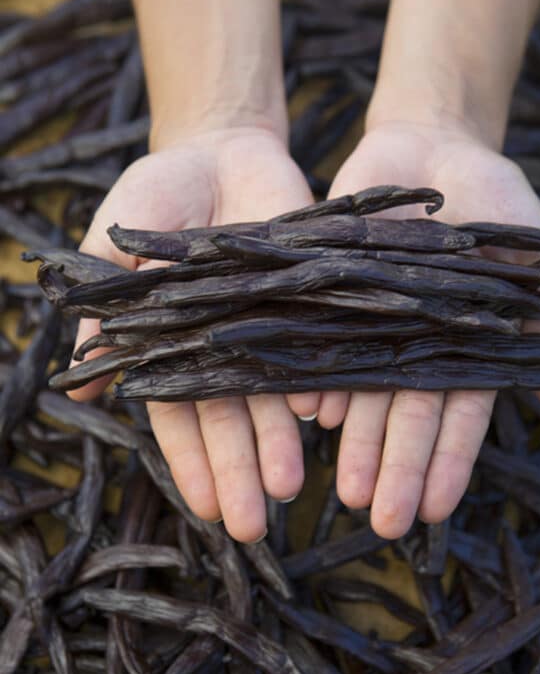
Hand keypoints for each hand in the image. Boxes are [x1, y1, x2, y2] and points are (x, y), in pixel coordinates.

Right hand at [70, 126, 320, 542]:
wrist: (221, 147)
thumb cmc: (157, 193)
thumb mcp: (116, 246)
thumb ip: (103, 311)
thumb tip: (81, 391)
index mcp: (175, 346)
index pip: (179, 416)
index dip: (192, 463)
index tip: (204, 509)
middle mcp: (225, 348)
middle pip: (231, 419)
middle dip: (240, 471)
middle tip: (254, 525)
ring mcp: (268, 327)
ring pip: (274, 396)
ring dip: (280, 442)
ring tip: (291, 487)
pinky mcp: (308, 300)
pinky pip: (317, 347)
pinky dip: (321, 381)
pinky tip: (324, 417)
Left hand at [303, 120, 539, 539]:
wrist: (433, 143)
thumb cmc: (494, 200)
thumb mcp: (530, 254)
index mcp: (464, 346)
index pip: (459, 415)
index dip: (449, 462)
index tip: (438, 509)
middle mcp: (415, 345)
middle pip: (407, 415)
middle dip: (397, 468)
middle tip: (383, 520)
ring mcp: (374, 323)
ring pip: (363, 393)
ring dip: (354, 443)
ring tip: (344, 490)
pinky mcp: (333, 293)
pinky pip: (321, 340)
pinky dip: (314, 375)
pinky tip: (309, 413)